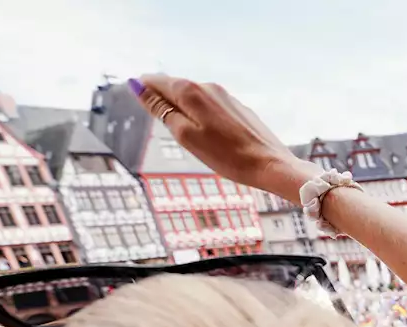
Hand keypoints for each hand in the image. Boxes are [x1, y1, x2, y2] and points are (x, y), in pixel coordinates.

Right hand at [130, 75, 313, 201]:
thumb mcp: (185, 135)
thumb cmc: (226, 156)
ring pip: (194, 97)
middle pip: (175, 87)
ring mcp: (226, 96)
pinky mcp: (239, 108)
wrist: (270, 165)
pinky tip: (205, 132)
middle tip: (160, 123)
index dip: (143, 91)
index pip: (155, 81)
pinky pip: (210, 105)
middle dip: (163, 100)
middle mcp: (208, 87)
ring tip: (183, 132)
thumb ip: (161, 109)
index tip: (136, 101)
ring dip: (182, 108)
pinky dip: (201, 114)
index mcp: (190, 91)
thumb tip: (137, 85)